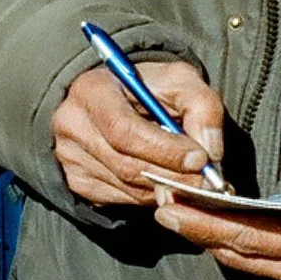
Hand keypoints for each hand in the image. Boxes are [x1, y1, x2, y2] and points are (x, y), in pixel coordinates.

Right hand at [53, 61, 223, 208]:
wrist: (114, 99)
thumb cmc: (149, 87)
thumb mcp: (179, 80)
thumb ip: (202, 107)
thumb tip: (210, 152)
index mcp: (92, 90)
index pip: (124, 130)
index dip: (164, 150)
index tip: (200, 159)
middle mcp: (72, 126)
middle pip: (126, 164)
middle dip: (173, 175)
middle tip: (207, 181)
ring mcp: (70, 158)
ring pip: (128, 187)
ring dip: (166, 188)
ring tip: (192, 180)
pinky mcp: (77, 182)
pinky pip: (122, 199)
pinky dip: (151, 196)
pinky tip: (166, 182)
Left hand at [154, 157, 280, 279]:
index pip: (255, 235)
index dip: (211, 220)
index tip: (176, 203)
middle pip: (242, 252)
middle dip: (197, 230)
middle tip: (159, 205)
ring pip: (247, 263)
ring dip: (208, 240)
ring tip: (174, 214)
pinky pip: (261, 269)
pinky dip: (232, 250)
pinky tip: (209, 231)